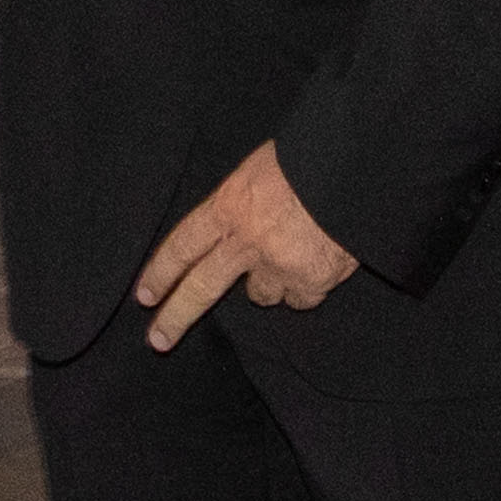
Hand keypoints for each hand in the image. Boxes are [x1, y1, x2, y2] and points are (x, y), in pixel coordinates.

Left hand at [134, 140, 359, 350]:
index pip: (183, 244)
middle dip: (176, 317)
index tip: (145, 296)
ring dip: (268, 284)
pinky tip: (317, 264)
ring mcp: (278, 266)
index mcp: (229, 207)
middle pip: (202, 287)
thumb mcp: (260, 169)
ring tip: (288, 255)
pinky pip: (300, 298)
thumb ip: (242, 203)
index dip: (161, 272)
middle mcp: (246, 242)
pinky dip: (306, 287)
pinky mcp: (311, 283)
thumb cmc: (308, 159)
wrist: (355, 171)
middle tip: (157, 341)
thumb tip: (234, 222)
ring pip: (260, 295)